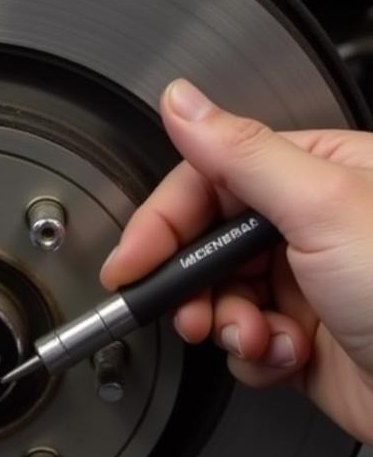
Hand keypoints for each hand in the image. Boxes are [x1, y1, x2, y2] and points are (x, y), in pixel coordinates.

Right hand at [100, 78, 372, 442]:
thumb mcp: (324, 207)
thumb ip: (241, 152)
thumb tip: (181, 100)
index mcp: (316, 174)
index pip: (209, 181)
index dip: (162, 223)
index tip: (132, 261)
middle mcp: (309, 225)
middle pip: (206, 244)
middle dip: (191, 285)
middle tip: (186, 311)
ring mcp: (306, 284)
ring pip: (218, 297)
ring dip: (224, 326)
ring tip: (252, 338)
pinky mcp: (304, 338)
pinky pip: (244, 342)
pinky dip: (254, 356)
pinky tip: (286, 356)